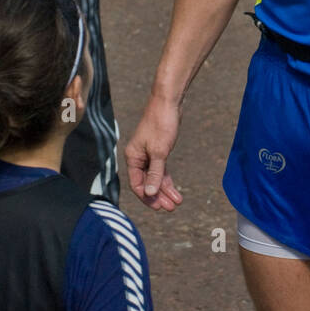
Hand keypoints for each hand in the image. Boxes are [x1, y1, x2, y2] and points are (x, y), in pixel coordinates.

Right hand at [125, 96, 184, 210]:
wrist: (169, 102)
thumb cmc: (161, 124)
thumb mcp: (160, 152)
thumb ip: (155, 174)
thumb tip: (149, 194)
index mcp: (132, 157)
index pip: (137, 184)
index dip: (148, 197)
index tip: (160, 207)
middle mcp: (138, 157)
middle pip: (146, 183)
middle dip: (158, 196)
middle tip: (171, 208)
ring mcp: (148, 154)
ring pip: (155, 177)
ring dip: (165, 190)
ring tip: (177, 202)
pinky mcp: (158, 150)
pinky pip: (160, 169)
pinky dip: (167, 179)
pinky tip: (175, 189)